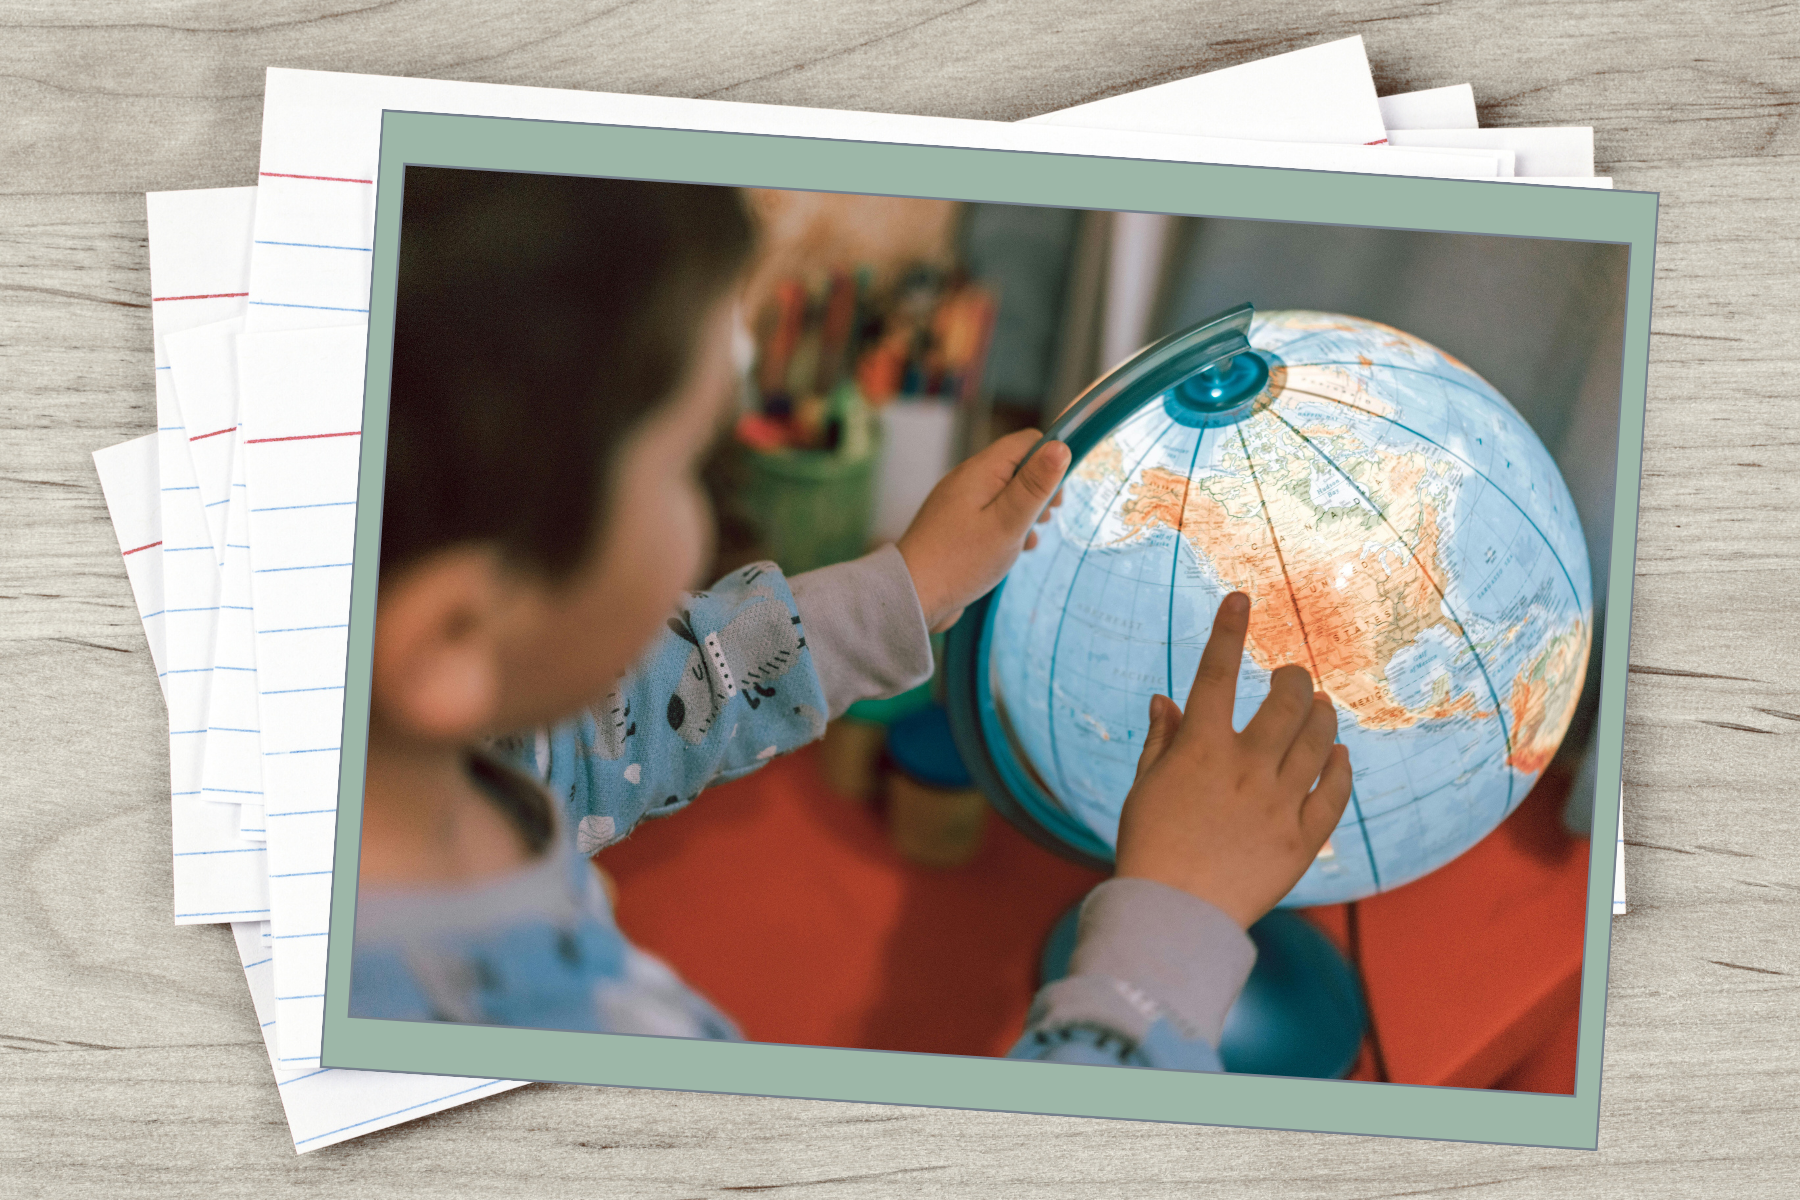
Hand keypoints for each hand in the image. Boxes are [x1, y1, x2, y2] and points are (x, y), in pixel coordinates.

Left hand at [896, 429, 1069, 632]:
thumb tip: (1061, 446)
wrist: (913, 596)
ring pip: (1005, 494)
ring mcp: (959, 503)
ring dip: (1025, 514)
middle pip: (1016, 468)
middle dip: (1039, 492)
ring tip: (1029, 540)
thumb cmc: (961, 560)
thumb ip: (1035, 485)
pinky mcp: (955, 526)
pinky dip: (1007, 528)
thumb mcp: (1008, 522)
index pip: (1026, 442)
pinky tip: (1012, 552)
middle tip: (1046, 520)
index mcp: (979, 471)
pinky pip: (990, 516)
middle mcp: (967, 480)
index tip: (1057, 496)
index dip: (1049, 461)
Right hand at [1114, 592, 1353, 928]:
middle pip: (1288, 701)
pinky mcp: (1303, 838)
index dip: (1229, 629)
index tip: (1242, 597)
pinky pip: (1336, 791)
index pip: (1216, 672)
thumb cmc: (1149, 848)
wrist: (1175, 916)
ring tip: (1321, 706)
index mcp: (1200, 749)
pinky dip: (1342, 766)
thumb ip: (1161, 740)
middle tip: (1294, 676)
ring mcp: (1279, 802)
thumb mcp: (1145, 788)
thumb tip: (1167, 699)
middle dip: (1295, 678)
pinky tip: (1341, 755)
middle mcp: (1245, 767)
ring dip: (1323, 714)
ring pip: (1320, 739)